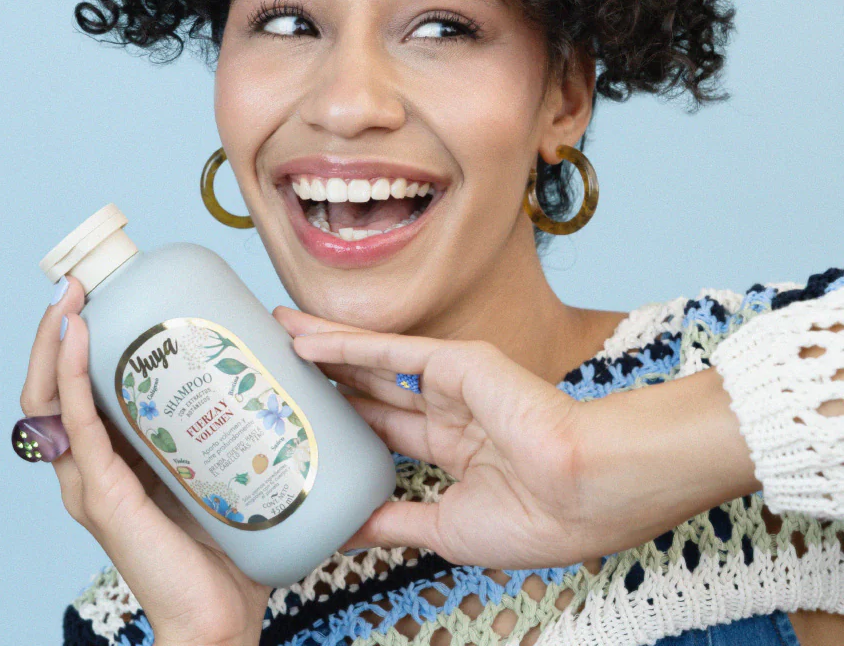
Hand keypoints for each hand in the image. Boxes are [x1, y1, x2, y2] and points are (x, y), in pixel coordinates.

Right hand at [20, 276, 269, 645]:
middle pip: (53, 386)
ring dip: (56, 341)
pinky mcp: (104, 497)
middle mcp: (92, 467)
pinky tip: (78, 338)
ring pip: (50, 400)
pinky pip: (77, 426)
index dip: (80, 339)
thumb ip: (235, 416)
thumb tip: (283, 349)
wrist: (222, 621)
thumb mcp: (222, 464)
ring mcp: (91, 483)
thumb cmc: (230, 544)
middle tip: (83, 281)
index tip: (103, 290)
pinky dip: (71, 377)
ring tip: (73, 295)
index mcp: (116, 458)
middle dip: (60, 328)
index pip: (81, 388)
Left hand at [272, 305, 758, 569]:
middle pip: (369, 388)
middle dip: (325, 376)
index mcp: (455, 449)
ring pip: (372, 362)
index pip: (383, 430)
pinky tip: (306, 341)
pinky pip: (389, 353)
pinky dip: (345, 345)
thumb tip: (348, 530)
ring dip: (324, 348)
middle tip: (277, 361)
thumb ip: (396, 520)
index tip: (303, 414)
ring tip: (278, 334)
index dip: (343, 420)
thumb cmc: (538, 520)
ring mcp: (452, 383)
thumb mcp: (447, 528)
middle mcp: (449, 410)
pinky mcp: (456, 361)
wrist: (585, 493)